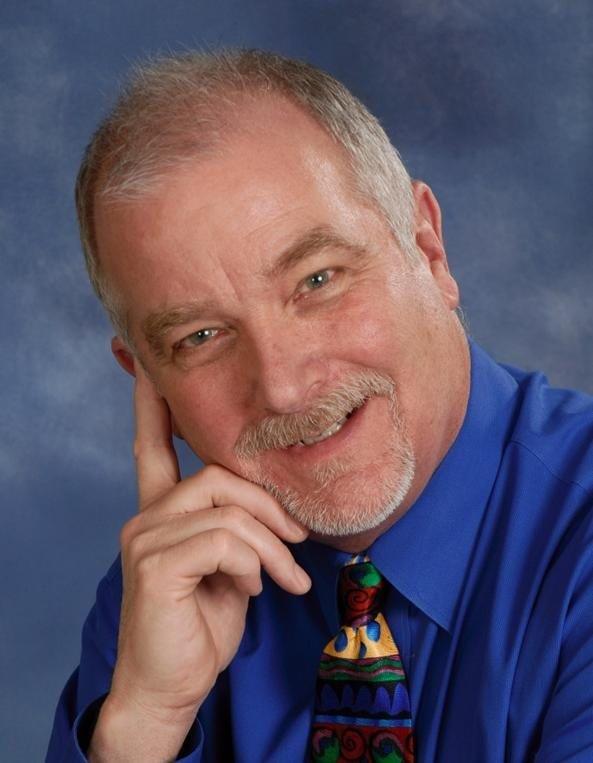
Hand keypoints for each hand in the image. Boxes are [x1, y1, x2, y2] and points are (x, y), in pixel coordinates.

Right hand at [89, 363, 310, 761]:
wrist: (173, 685)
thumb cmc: (203, 623)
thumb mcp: (231, 568)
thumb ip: (241, 531)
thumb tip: (281, 517)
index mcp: (162, 511)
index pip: (152, 445)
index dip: (152, 405)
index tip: (148, 367)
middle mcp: (146, 516)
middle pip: (218, 474)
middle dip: (269, 506)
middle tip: (298, 540)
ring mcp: (144, 538)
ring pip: (228, 509)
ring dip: (270, 546)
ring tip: (284, 578)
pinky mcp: (153, 564)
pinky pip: (223, 540)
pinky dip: (253, 564)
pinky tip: (254, 590)